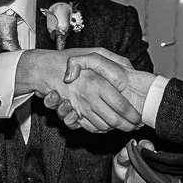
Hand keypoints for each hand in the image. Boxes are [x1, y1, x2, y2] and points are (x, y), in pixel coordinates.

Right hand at [24, 49, 143, 132]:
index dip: (133, 114)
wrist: (43, 69)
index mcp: (96, 83)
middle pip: (114, 120)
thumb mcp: (94, 53)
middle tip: (135, 125)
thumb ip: (114, 60)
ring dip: (115, 129)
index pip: (121, 105)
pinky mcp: (72, 114)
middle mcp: (88, 97)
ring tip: (125, 125)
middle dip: (127, 126)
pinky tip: (107, 124)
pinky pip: (89, 128)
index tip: (139, 116)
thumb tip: (130, 69)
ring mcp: (79, 108)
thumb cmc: (68, 60)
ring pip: (103, 127)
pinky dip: (99, 129)